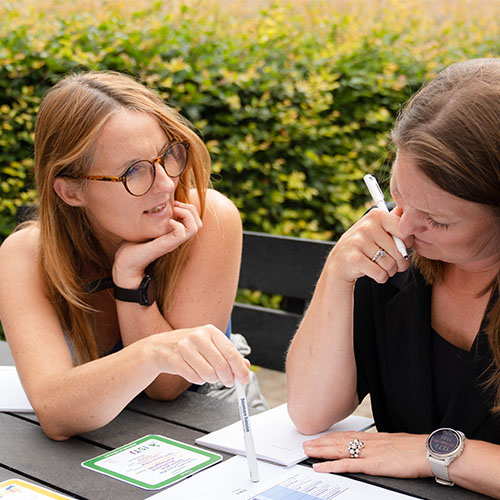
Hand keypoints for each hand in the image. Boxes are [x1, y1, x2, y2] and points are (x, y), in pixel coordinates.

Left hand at [113, 201, 202, 286]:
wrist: (126, 264)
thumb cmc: (133, 247)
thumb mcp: (145, 228)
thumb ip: (152, 218)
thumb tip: (150, 204)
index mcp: (174, 234)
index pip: (195, 220)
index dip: (188, 208)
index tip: (174, 204)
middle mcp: (177, 238)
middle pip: (199, 223)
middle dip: (190, 209)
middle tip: (176, 206)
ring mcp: (173, 242)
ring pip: (195, 227)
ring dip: (187, 215)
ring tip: (174, 211)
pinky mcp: (166, 245)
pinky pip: (181, 233)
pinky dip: (177, 224)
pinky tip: (168, 222)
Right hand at [152, 324, 250, 386]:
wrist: (160, 347)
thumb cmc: (190, 347)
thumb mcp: (210, 345)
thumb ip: (228, 354)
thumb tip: (246, 367)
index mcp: (210, 331)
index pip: (231, 352)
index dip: (240, 369)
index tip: (245, 379)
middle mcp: (198, 336)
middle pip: (221, 365)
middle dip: (228, 378)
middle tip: (229, 383)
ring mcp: (184, 347)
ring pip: (209, 374)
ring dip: (211, 379)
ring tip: (207, 374)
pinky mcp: (174, 359)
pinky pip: (195, 378)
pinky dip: (198, 380)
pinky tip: (194, 372)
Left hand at [303, 431, 430, 478]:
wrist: (429, 452)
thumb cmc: (418, 450)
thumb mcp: (397, 445)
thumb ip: (385, 447)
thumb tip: (381, 451)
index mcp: (375, 438)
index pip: (348, 436)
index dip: (333, 437)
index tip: (322, 437)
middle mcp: (369, 442)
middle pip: (339, 441)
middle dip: (322, 442)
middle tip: (307, 443)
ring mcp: (369, 453)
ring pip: (339, 450)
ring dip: (321, 451)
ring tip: (308, 451)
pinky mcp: (372, 464)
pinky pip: (347, 465)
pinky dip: (331, 465)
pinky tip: (320, 466)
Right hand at [327, 207, 411, 284]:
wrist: (340, 260)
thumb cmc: (365, 244)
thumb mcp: (378, 227)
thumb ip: (394, 219)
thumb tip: (410, 209)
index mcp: (377, 215)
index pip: (405, 233)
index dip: (406, 244)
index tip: (398, 247)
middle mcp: (367, 226)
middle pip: (399, 252)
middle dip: (400, 263)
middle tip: (394, 263)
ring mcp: (359, 242)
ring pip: (390, 264)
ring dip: (390, 271)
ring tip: (383, 268)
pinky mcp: (355, 259)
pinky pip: (380, 274)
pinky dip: (381, 277)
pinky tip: (375, 273)